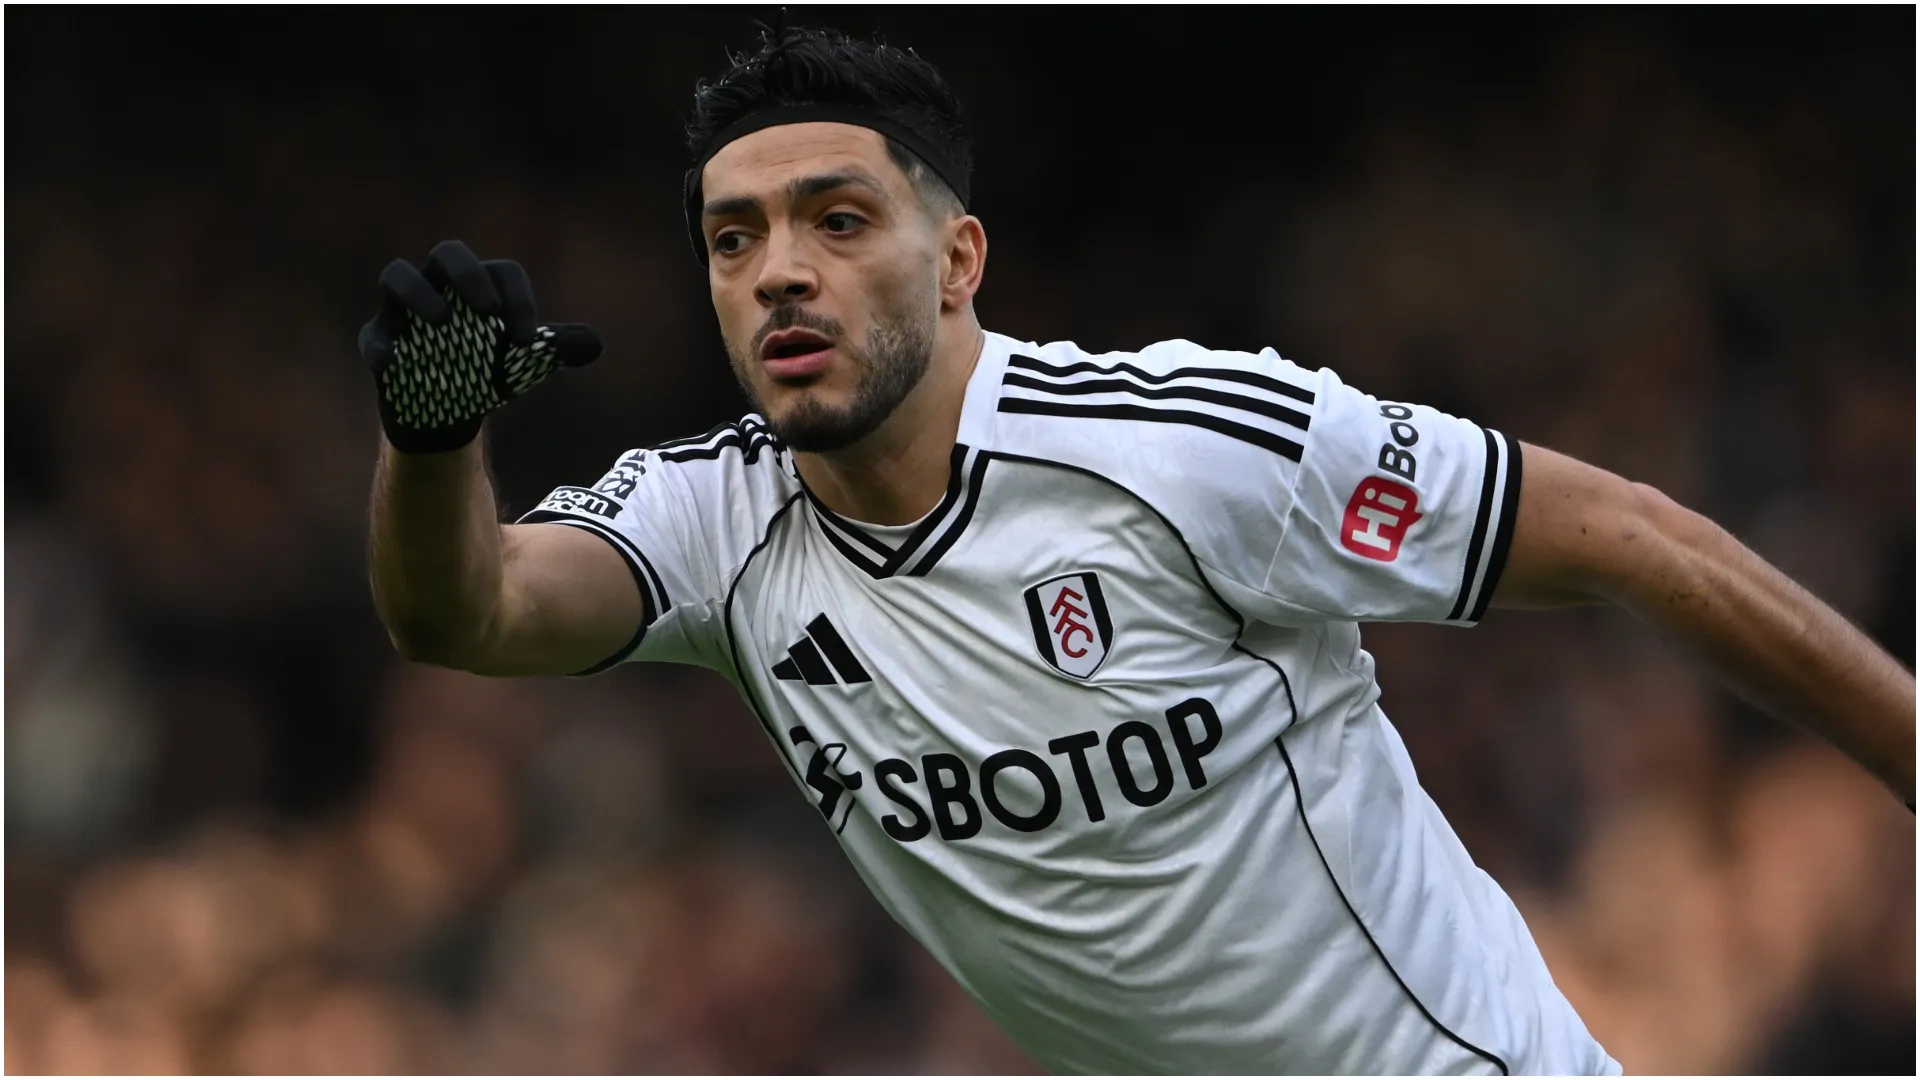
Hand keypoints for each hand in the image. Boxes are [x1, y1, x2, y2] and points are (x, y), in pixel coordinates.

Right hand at [359, 240, 602, 453]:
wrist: (451, 407)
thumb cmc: (491, 370)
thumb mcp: (527, 361)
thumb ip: (559, 348)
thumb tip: (595, 344)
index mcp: (484, 284)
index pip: (503, 273)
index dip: (518, 301)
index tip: (526, 342)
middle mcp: (443, 284)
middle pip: (449, 253)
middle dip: (467, 273)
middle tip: (488, 309)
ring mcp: (405, 309)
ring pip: (398, 276)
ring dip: (419, 295)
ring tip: (443, 324)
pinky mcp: (380, 337)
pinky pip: (373, 333)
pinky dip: (381, 345)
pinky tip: (395, 363)